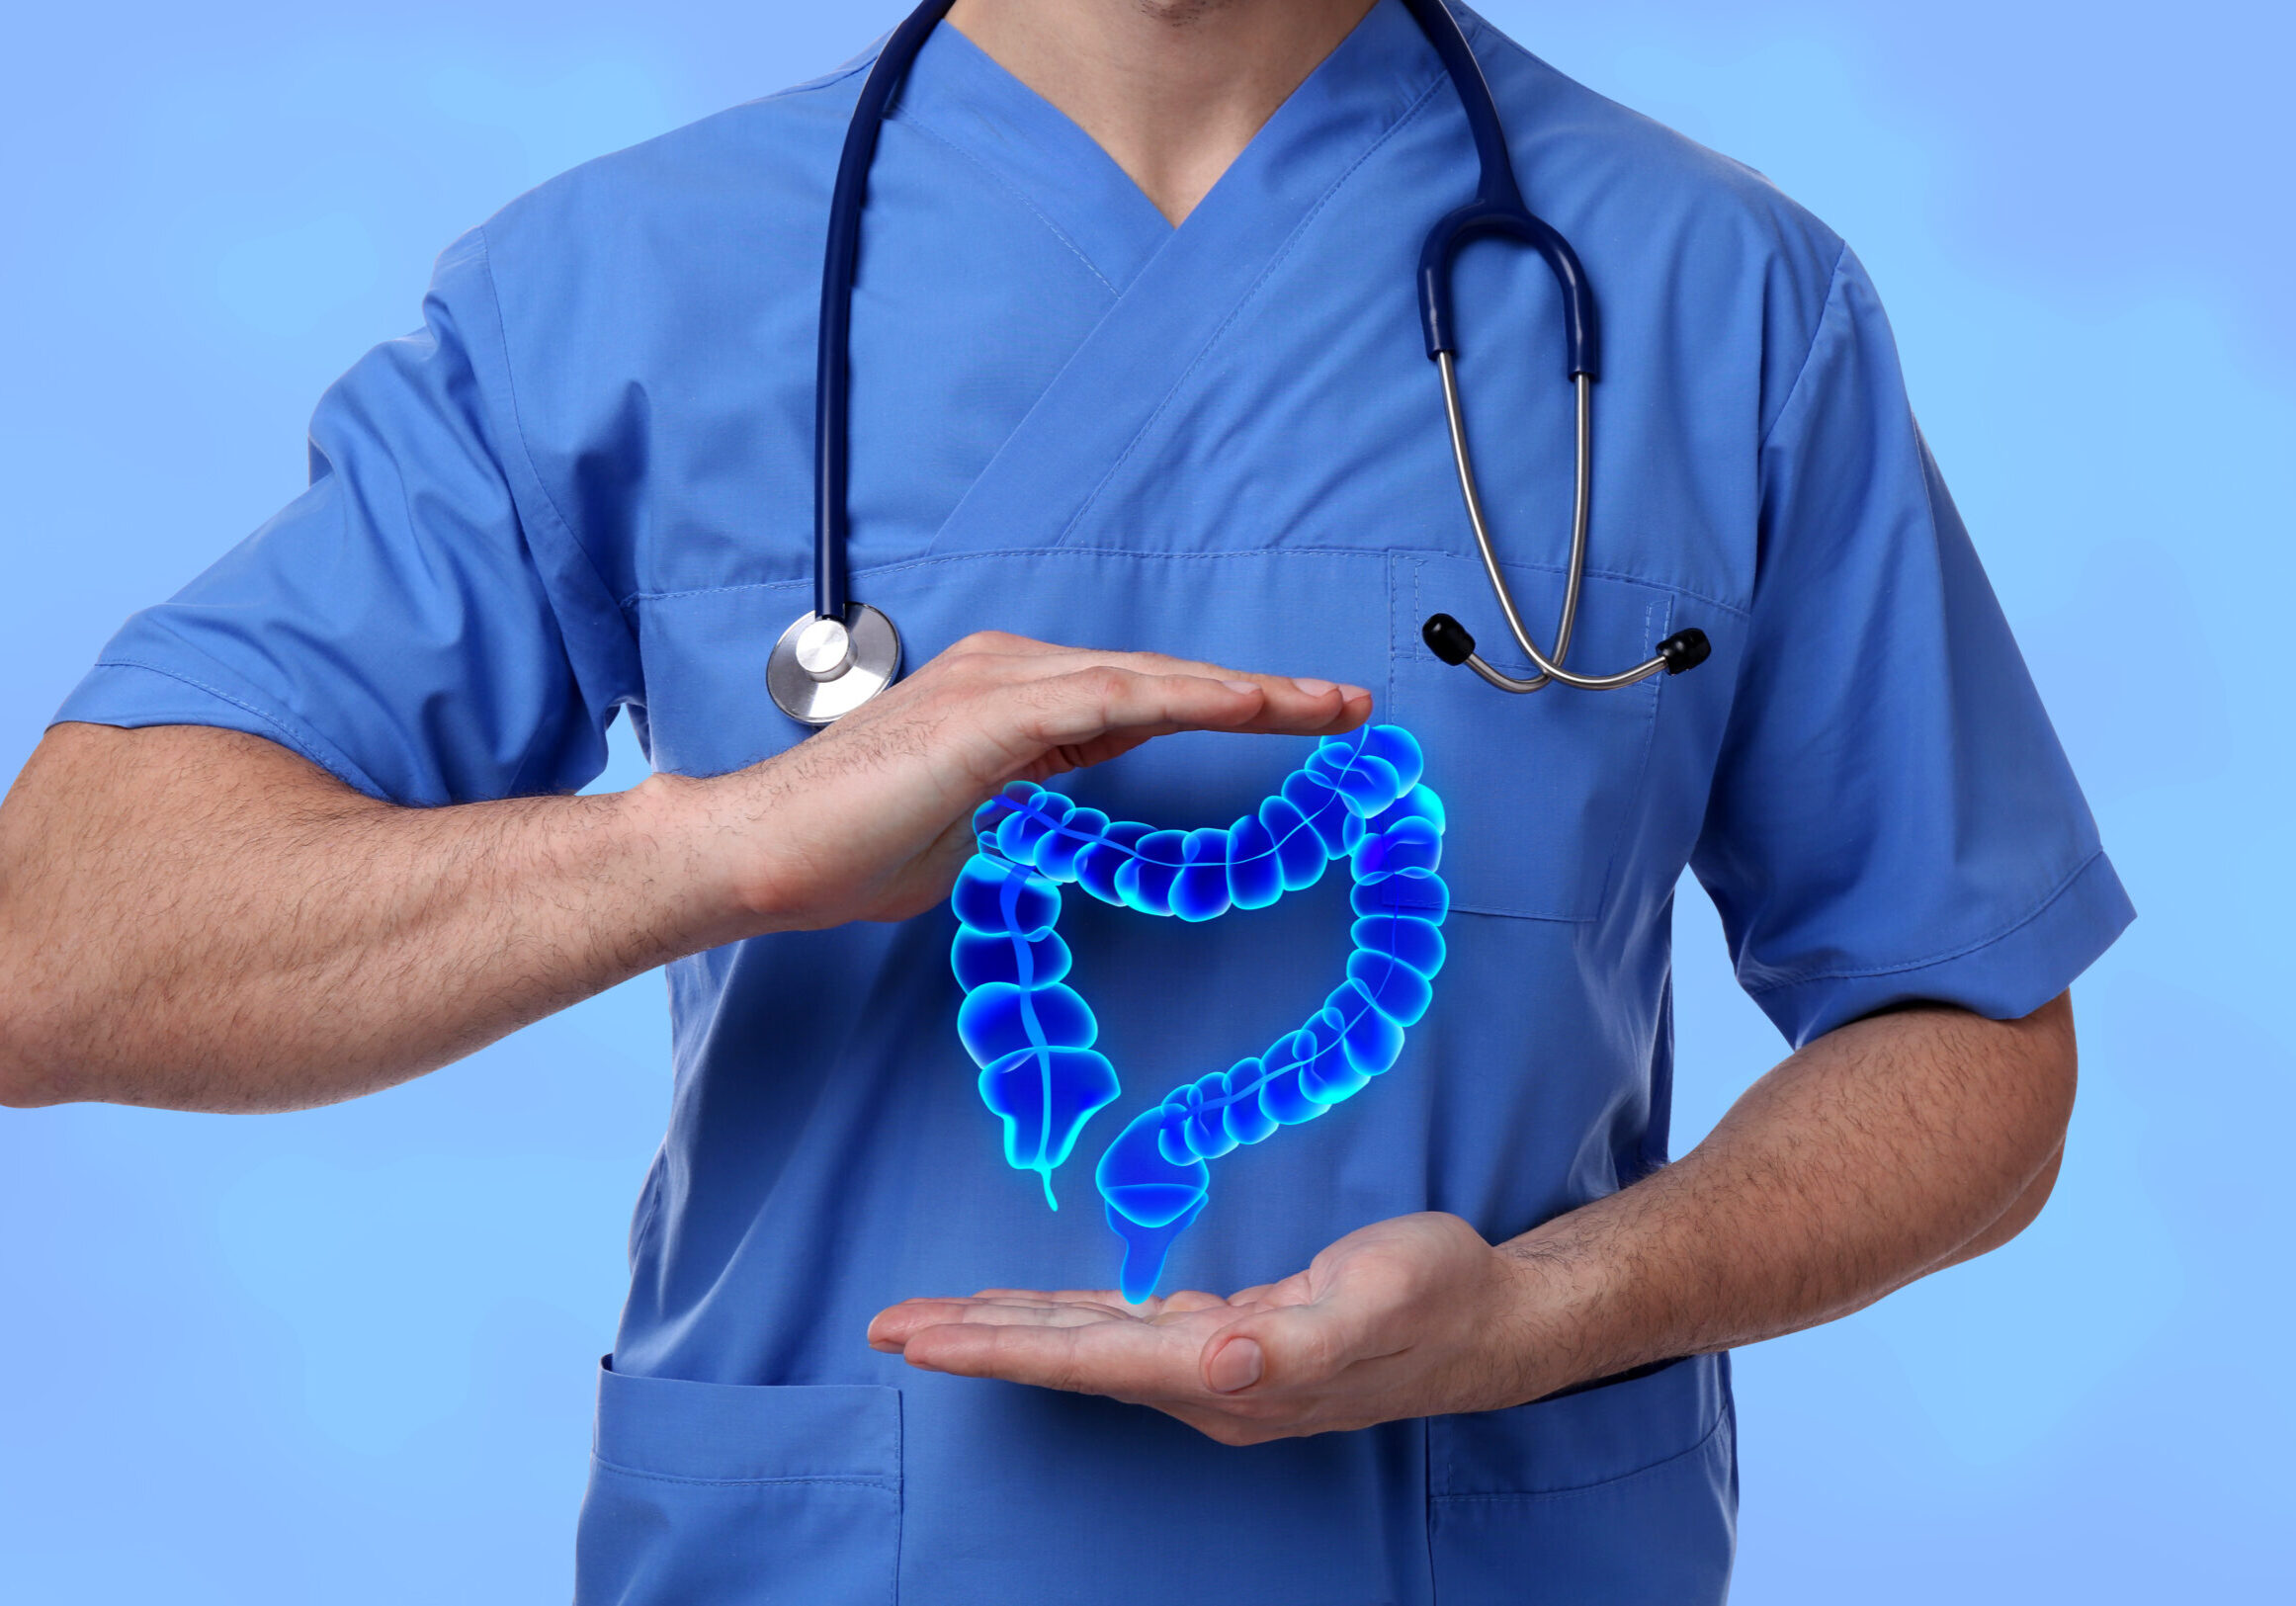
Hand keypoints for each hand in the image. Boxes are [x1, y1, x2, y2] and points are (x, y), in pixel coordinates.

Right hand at [639, 631, 1370, 934]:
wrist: (765, 855)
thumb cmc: (851, 852)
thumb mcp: (974, 831)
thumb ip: (1029, 809)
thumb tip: (1066, 819)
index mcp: (1007, 697)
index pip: (1137, 697)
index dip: (1220, 703)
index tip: (1296, 715)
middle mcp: (1010, 670)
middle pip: (1159, 677)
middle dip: (1259, 691)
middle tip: (1346, 703)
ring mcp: (1002, 681)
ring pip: (1151, 678)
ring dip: (1248, 691)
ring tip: (1328, 704)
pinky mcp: (997, 710)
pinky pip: (1119, 698)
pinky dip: (1194, 699)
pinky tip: (1254, 706)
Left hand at [866, 1213, 1553, 1444]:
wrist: (1491, 1321)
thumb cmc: (1438, 1297)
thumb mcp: (1377, 1302)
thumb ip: (1299, 1343)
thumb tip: (1226, 1361)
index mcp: (1228, 1373)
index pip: (1088, 1360)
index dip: (1002, 1349)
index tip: (922, 1340)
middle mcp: (1206, 1383)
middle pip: (1066, 1360)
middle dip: (973, 1343)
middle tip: (884, 1326)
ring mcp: (1218, 1368)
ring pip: (1086, 1347)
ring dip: (1006, 1334)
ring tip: (931, 1321)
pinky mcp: (1233, 1341)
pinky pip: (1122, 1335)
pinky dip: (1064, 1323)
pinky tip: (1034, 1316)